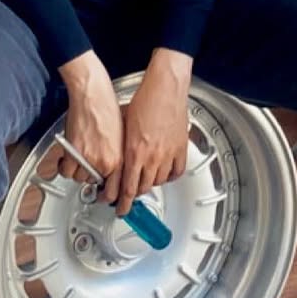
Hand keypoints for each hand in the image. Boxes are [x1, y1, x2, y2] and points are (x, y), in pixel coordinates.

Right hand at [57, 51, 123, 205]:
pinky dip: (65, 167)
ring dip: (79, 170)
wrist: (93, 94)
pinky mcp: (73, 153)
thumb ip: (118, 156)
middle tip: (89, 170)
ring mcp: (88, 159)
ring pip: (79, 178)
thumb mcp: (122, 136)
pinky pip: (65, 171)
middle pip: (95, 184)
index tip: (109, 200)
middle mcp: (106, 162)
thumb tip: (113, 167)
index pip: (118, 190)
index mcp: (121, 159)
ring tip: (81, 156)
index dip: (112, 198)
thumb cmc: (107, 108)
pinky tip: (68, 158)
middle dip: (92, 179)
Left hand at [116, 48, 192, 218]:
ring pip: (158, 182)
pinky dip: (169, 177)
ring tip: (144, 181)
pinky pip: (176, 172)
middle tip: (128, 196)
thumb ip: (120, 146)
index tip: (119, 209)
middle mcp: (151, 157)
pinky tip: (164, 174)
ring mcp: (167, 154)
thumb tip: (115, 157)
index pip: (126, 188)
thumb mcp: (123, 125)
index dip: (122, 203)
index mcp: (134, 152)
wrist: (165, 88)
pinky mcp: (181, 149)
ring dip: (149, 185)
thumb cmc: (144, 100)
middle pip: (141, 188)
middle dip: (132, 195)